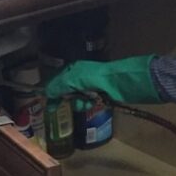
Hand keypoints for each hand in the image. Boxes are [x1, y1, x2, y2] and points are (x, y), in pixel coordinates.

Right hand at [44, 55, 161, 103]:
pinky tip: (97, 103)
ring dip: (81, 102)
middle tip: (78, 100)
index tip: (48, 106)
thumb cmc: (104, 78)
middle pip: (67, 92)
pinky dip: (91, 104)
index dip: (52, 93)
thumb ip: (61, 85)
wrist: (130, 82)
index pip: (57, 82)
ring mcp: (92, 86)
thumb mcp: (78, 79)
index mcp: (75, 69)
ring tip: (91, 101)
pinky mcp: (102, 95)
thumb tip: (45, 92)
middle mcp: (82, 76)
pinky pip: (89, 102)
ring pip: (78, 99)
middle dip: (69, 98)